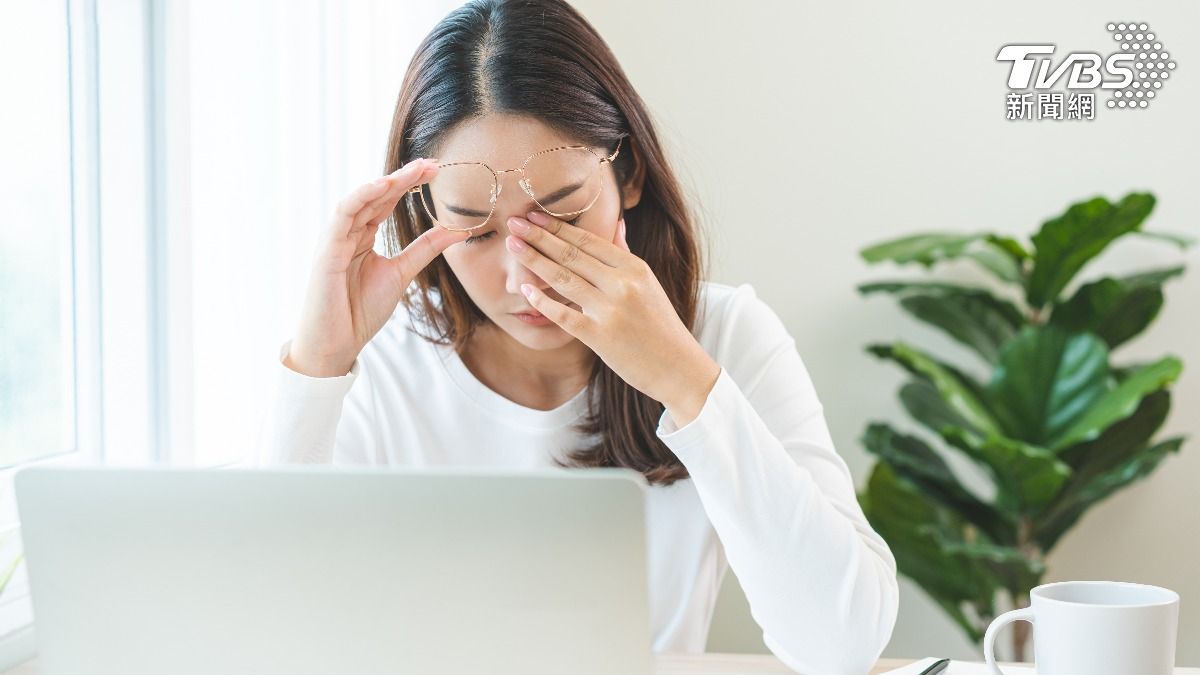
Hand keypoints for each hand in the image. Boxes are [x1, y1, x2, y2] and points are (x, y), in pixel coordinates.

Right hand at [286, 159, 470, 376]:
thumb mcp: (402, 274)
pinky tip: (383, 185)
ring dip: (388, 182)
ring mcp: (335, 239)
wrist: (336, 344)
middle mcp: (348, 232)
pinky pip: (343, 215)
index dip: (409, 184)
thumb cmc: (360, 311)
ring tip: (414, 170)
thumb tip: (459, 231)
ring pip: (361, 200)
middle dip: (404, 177)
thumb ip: (426, 250)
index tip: (436, 170)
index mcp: (363, 237)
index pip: (387, 202)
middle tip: (431, 164)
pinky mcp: (326, 250)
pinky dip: (362, 197)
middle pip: (376, 196)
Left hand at [505, 211, 720, 426]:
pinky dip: (543, 301)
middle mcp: (622, 285)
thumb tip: (616, 222)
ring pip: (564, 279)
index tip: (534, 215)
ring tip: (512, 246)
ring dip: (534, 260)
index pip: (589, 241)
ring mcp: (610, 310)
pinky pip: (563, 315)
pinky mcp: (600, 337)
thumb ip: (626, 253)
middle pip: (572, 254)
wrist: (678, 366)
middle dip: (539, 237)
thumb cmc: (660, 325)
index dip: (558, 227)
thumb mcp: (649, 283)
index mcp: (634, 268)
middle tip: (513, 222)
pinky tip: (525, 290)